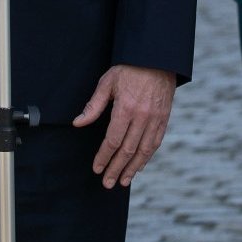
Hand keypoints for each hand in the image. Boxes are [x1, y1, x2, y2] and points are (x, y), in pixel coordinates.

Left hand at [72, 64, 175, 188]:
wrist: (157, 59)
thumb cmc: (129, 69)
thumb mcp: (107, 82)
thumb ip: (93, 106)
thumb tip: (78, 123)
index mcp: (125, 108)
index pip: (113, 140)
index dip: (104, 157)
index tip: (97, 168)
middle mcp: (142, 117)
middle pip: (127, 150)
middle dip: (116, 168)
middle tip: (107, 182)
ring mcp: (155, 119)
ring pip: (143, 151)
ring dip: (132, 168)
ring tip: (123, 181)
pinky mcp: (164, 119)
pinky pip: (155, 143)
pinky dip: (147, 157)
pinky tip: (139, 166)